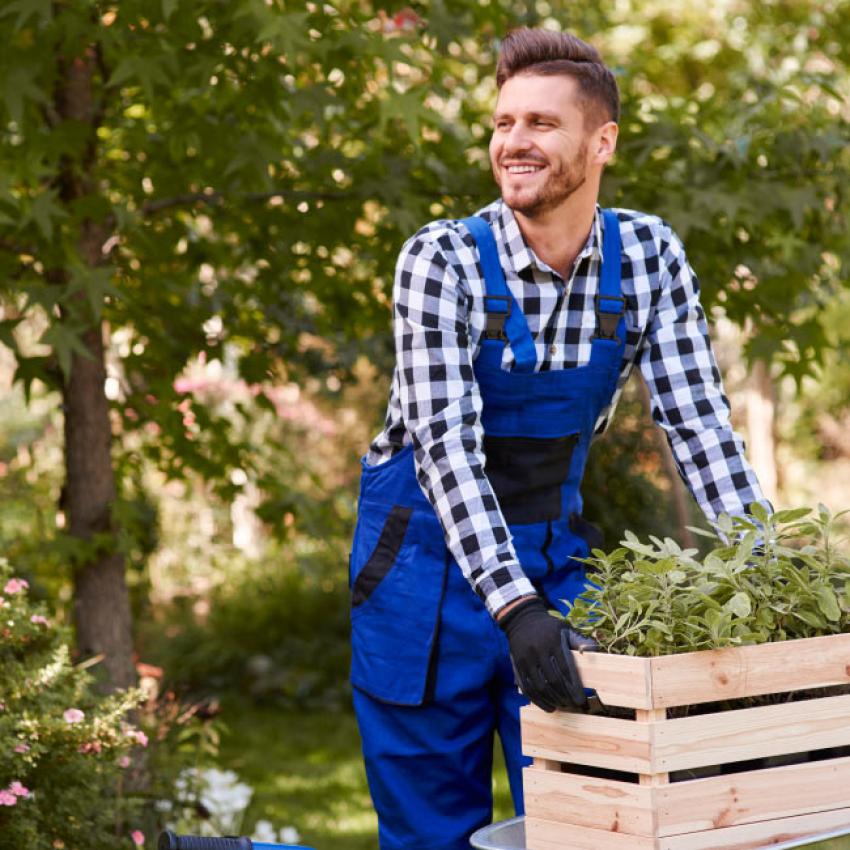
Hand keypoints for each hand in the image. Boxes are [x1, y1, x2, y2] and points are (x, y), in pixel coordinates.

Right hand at [497, 596, 592, 711]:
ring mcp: (526, 659)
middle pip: (553, 680)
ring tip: (563, 707)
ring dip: (553, 700)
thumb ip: (579, 640)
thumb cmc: (548, 627)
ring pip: (540, 686)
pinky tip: (548, 707)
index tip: (582, 699)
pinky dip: (538, 701)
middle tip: (574, 705)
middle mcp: (538, 651)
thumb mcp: (564, 628)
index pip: (566, 669)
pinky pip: (527, 687)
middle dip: (565, 696)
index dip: (574, 687)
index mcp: (553, 641)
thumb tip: (592, 650)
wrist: (522, 619)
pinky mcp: (517, 666)